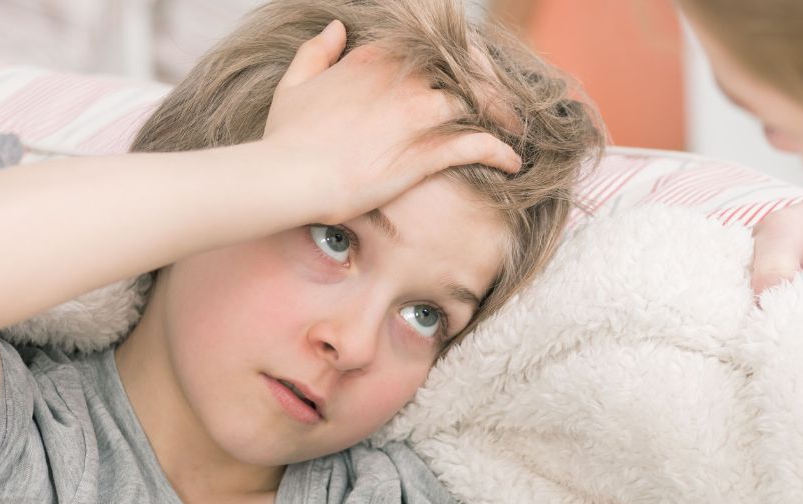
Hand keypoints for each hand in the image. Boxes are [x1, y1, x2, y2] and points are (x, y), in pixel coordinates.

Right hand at [260, 21, 522, 225]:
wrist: (289, 175)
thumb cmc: (287, 137)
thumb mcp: (295, 82)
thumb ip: (317, 51)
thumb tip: (336, 28)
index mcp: (375, 58)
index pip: (430, 45)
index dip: (456, 59)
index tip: (466, 74)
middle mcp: (403, 79)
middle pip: (463, 67)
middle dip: (488, 81)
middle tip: (501, 102)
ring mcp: (417, 113)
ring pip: (478, 101)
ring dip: (503, 116)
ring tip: (515, 131)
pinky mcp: (426, 151)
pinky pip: (478, 145)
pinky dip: (501, 152)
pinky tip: (512, 163)